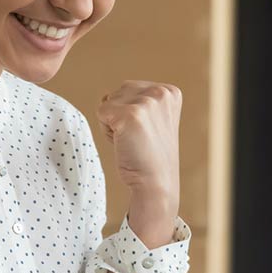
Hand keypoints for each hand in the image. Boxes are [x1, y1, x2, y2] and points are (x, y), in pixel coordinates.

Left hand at [97, 81, 181, 208]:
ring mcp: (147, 102)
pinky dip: (106, 131)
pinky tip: (124, 143)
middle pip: (118, 93)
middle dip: (120, 115)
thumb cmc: (149, 155)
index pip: (131, 89)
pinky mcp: (130, 114)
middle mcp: (161, 93)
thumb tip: (105, 95)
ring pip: (108, 102)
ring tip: (132, 141)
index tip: (147, 131)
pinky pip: (101, 113)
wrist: (156, 183)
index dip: (131, 112)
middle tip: (137, 138)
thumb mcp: (151, 119)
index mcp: (170, 92)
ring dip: (112, 123)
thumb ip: (135, 100)